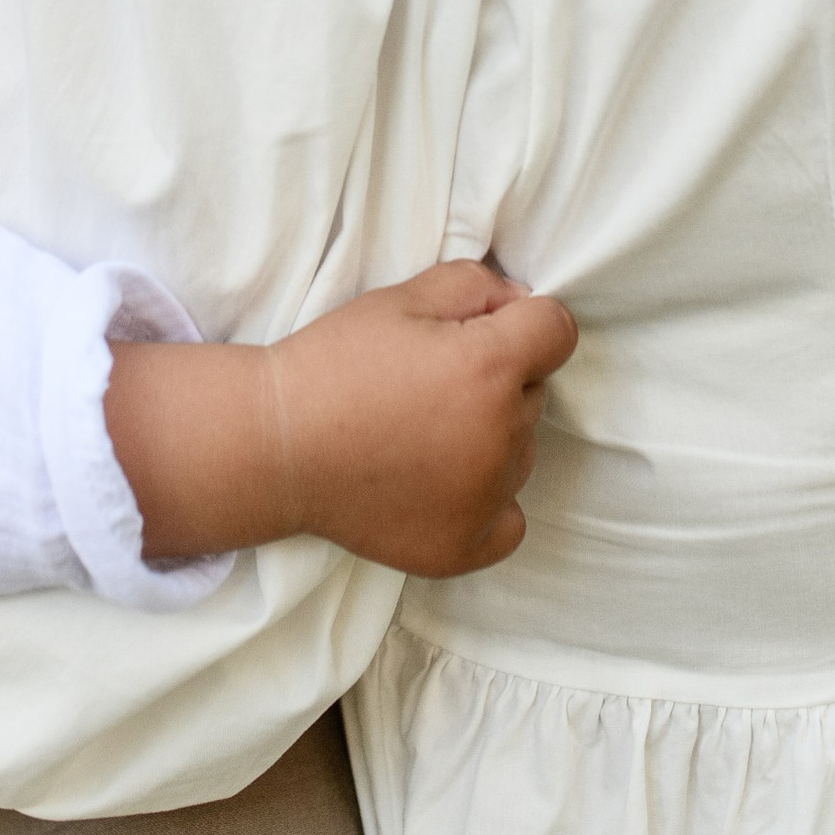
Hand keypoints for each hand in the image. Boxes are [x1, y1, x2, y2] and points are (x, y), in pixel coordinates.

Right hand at [107, 261, 578, 578]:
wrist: (276, 446)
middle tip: (431, 382)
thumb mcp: (404, 297)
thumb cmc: (336, 362)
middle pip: (534, 392)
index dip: (523, 322)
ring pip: (520, 452)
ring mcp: (486, 499)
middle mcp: (501, 436)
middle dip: (500, 378)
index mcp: (491, 368)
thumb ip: (478, 286)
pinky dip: (489, 502)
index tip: (482, 331)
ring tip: (422, 433)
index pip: (557, 332)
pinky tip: (443, 484)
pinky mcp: (464, 548)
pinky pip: (511, 520)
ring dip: (490, 437)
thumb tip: (519, 306)